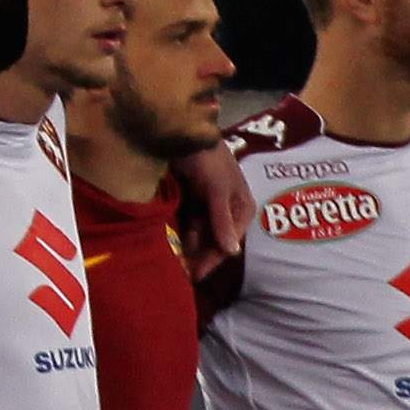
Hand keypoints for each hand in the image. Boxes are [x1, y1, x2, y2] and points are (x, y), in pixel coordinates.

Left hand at [179, 143, 252, 280]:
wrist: (183, 131)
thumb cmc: (208, 159)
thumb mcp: (216, 190)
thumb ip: (221, 220)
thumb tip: (232, 254)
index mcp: (241, 208)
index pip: (227, 242)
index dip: (213, 260)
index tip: (197, 276)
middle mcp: (225, 211)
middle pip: (212, 241)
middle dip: (199, 258)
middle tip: (181, 277)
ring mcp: (206, 206)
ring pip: (197, 235)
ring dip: (187, 250)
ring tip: (173, 269)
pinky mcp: (188, 201)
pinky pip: (184, 224)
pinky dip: (177, 235)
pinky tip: (168, 249)